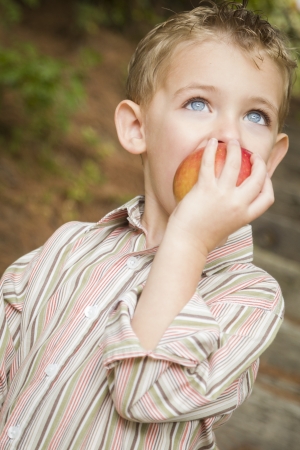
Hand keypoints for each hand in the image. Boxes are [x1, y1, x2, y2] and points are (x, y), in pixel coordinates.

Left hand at [169, 138, 273, 255]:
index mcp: (245, 216)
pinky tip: (210, 143)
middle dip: (259, 162)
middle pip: (258, 178)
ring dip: (235, 149)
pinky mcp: (205, 189)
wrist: (186, 243)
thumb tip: (230, 203)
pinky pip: (210, 164)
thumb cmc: (201, 238)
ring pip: (235, 164)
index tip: (263, 176)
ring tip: (231, 142)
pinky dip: (211, 150)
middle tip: (252, 155)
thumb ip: (232, 215)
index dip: (268, 184)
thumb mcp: (224, 227)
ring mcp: (223, 196)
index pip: (267, 198)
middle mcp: (238, 205)